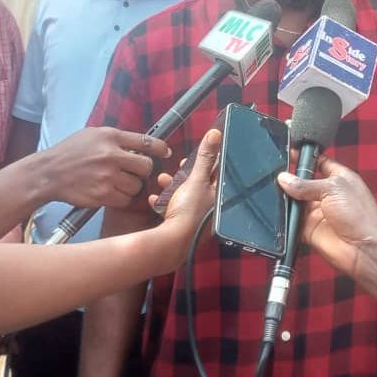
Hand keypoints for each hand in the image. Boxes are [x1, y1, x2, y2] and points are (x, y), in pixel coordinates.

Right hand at [33, 127, 170, 209]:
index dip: (160, 148)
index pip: (145, 141)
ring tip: (117, 182)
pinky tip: (110, 192)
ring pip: (137, 186)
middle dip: (143, 171)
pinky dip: (121, 198)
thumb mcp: (92, 135)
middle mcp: (111, 155)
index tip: (165, 152)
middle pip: (146, 167)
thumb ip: (116, 139)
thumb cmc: (70, 152)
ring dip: (131, 186)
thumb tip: (140, 144)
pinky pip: (125, 200)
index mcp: (110, 137)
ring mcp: (107, 176)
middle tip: (134, 172)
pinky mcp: (102, 195)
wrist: (48, 173)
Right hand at [151, 129, 219, 247]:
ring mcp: (199, 218)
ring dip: (174, 186)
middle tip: (181, 166)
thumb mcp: (197, 179)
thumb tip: (216, 134)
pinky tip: (154, 199)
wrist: (173, 242)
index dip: (209, 160)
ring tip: (162, 179)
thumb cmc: (190, 210)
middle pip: (202, 184)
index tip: (199, 152)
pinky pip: (175, 210)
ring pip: (187, 196)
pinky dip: (165, 203)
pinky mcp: (184, 226)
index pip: (220, 173)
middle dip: (188, 173)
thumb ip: (205, 158)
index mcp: (221, 196)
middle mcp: (213, 208)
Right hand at [277, 155, 376, 276]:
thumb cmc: (360, 216)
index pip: (320, 162)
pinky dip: (285, 217)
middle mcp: (328, 194)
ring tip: (273, 191)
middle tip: (276, 174)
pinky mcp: (309, 229)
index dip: (306, 158)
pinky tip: (278, 210)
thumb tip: (285, 179)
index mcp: (340, 179)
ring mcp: (318, 212)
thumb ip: (307, 184)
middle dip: (291, 178)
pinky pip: (292, 221)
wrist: (363, 248)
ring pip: (295, 201)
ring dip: (286, 198)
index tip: (289, 153)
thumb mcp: (333, 188)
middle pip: (304, 182)